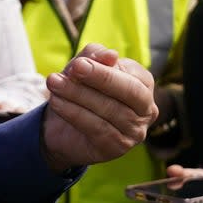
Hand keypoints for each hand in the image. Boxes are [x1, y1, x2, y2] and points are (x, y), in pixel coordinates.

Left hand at [41, 43, 157, 172]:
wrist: (63, 126)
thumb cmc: (81, 89)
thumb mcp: (85, 66)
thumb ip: (96, 56)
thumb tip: (111, 55)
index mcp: (144, 83)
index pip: (131, 74)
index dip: (103, 69)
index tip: (78, 64)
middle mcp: (147, 109)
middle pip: (128, 91)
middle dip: (99, 79)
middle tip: (72, 70)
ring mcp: (135, 131)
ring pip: (110, 110)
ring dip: (79, 95)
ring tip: (55, 84)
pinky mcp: (118, 147)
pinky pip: (98, 129)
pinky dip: (74, 113)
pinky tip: (57, 102)